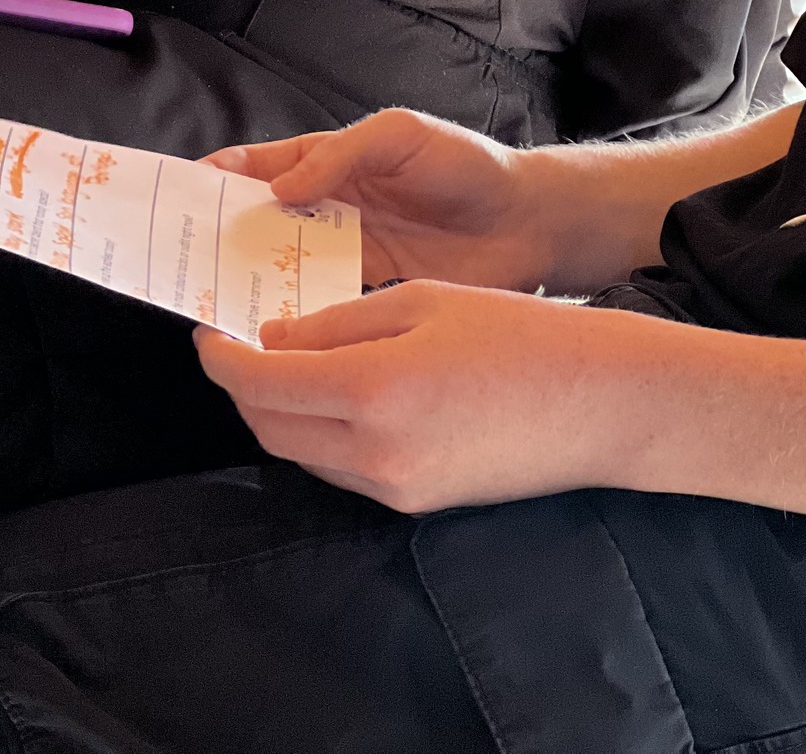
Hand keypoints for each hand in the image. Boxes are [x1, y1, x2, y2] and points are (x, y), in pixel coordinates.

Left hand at [196, 282, 626, 511]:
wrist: (599, 404)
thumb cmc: (516, 336)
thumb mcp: (418, 302)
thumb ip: (336, 324)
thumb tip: (274, 339)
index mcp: (370, 391)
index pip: (260, 382)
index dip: (221, 356)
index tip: (206, 331)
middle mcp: (374, 453)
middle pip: (269, 425)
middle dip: (239, 386)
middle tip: (232, 344)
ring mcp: (395, 488)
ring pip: (300, 452)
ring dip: (274, 411)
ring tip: (276, 364)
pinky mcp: (417, 503)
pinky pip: (339, 469)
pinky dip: (315, 433)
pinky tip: (326, 395)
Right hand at [206, 109, 551, 293]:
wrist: (532, 224)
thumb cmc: (467, 165)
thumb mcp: (400, 136)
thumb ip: (341, 155)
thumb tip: (280, 186)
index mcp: (333, 162)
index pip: (263, 166)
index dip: (221, 177)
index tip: (179, 192)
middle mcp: (332, 209)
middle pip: (262, 222)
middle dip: (222, 234)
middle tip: (183, 256)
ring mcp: (351, 254)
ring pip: (286, 267)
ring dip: (254, 280)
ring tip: (215, 300)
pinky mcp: (374, 294)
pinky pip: (324, 306)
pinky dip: (298, 317)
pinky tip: (273, 333)